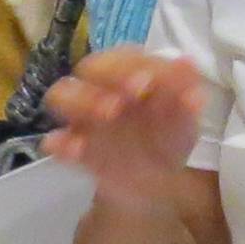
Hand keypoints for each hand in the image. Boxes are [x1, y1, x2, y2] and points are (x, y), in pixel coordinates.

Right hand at [42, 46, 209, 206]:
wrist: (155, 186)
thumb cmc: (166, 140)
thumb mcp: (182, 121)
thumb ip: (184, 95)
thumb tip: (189, 63)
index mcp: (128, 75)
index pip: (122, 57)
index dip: (132, 66)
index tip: (147, 83)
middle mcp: (101, 88)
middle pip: (89, 67)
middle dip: (107, 77)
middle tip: (127, 97)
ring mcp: (82, 117)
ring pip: (61, 94)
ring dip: (81, 100)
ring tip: (107, 115)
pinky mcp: (71, 148)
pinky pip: (55, 141)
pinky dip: (62, 143)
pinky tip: (78, 151)